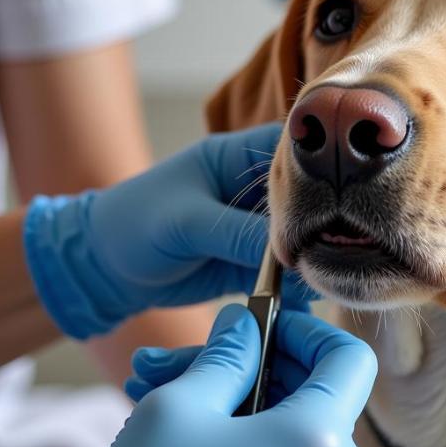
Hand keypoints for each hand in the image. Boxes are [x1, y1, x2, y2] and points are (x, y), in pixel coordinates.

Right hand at [0, 304, 376, 446]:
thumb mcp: (175, 411)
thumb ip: (224, 356)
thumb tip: (244, 327)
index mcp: (320, 441)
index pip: (348, 359)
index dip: (307, 334)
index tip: (262, 333)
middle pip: (318, 410)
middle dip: (254, 384)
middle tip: (182, 378)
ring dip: (253, 437)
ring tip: (183, 438)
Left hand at [23, 122, 312, 337]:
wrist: (102, 268)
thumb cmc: (133, 224)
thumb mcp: (186, 223)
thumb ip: (238, 234)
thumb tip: (293, 252)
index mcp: (237, 157)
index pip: (294, 153)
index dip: (322, 170)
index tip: (343, 196)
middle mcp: (253, 189)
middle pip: (308, 198)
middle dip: (324, 221)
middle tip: (340, 245)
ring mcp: (255, 227)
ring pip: (302, 236)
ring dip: (313, 254)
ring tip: (328, 272)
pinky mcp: (251, 262)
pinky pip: (285, 270)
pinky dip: (297, 282)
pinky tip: (310, 293)